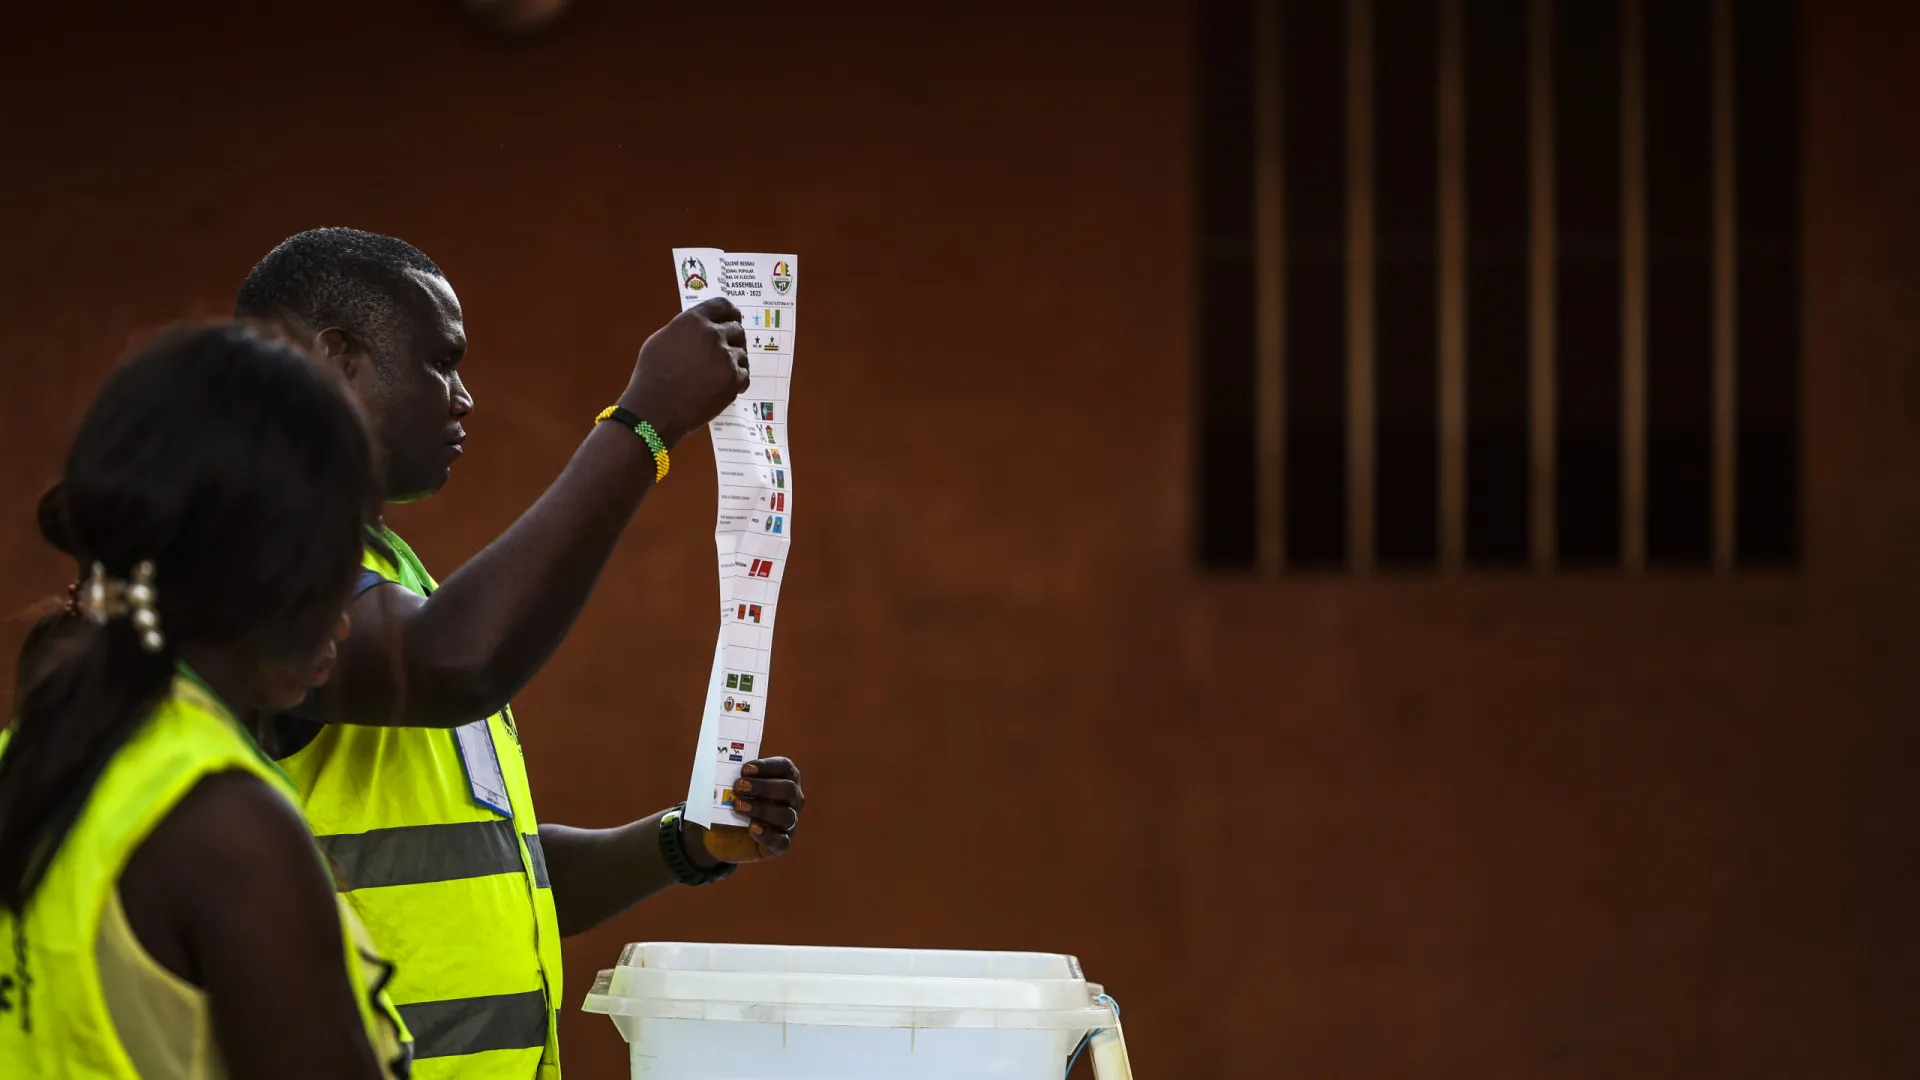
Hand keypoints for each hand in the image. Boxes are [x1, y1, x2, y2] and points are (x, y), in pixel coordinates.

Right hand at [620, 296, 750, 447]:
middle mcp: (712, 334)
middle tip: (726, 352)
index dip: (730, 313)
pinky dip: (736, 382)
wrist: (654, 409)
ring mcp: (725, 357)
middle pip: (737, 329)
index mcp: (693, 320)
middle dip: (733, 340)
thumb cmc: (651, 376)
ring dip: (734, 362)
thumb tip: (699, 328)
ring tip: (717, 375)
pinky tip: (722, 387)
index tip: (733, 319)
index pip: (723, 306)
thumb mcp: (661, 340)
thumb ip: (685, 329)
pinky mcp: (733, 379)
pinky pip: (744, 375)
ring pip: (742, 354)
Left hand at [683, 758, 804, 866]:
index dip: (768, 766)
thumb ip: (729, 777)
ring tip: (738, 806)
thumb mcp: (727, 788)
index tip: (745, 769)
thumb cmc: (729, 803)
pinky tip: (752, 829)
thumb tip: (721, 767)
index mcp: (784, 779)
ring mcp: (788, 823)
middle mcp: (792, 800)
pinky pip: (781, 841)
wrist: (720, 834)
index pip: (785, 768)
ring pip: (785, 815)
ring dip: (761, 809)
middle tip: (739, 786)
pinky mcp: (780, 843)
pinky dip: (767, 835)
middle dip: (764, 786)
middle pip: (788, 789)